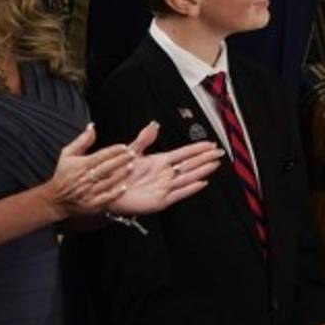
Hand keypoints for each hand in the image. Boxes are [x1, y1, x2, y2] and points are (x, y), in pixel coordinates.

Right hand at [40, 124, 134, 218]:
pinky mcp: (91, 205)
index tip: (124, 147)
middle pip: (105, 168)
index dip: (112, 151)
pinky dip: (115, 194)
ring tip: (132, 166)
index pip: (99, 156)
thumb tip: (92, 126)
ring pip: (107, 182)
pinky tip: (125, 188)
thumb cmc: (63, 174)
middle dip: (120, 160)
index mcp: (80, 165)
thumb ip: (82, 140)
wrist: (55, 199)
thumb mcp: (67, 154)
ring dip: (120, 175)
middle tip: (133, 154)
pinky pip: (105, 199)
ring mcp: (88, 192)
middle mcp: (85, 179)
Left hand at [107, 122, 224, 214]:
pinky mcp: (160, 200)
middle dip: (205, 158)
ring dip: (202, 171)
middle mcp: (164, 174)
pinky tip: (201, 183)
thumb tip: (154, 125)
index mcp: (159, 161)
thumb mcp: (130, 151)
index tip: (210, 144)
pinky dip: (190, 188)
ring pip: (188, 177)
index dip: (198, 148)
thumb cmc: (116, 172)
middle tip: (219, 153)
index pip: (184, 153)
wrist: (105, 190)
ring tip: (214, 165)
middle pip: (190, 164)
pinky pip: (179, 193)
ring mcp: (164, 187)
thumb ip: (144, 138)